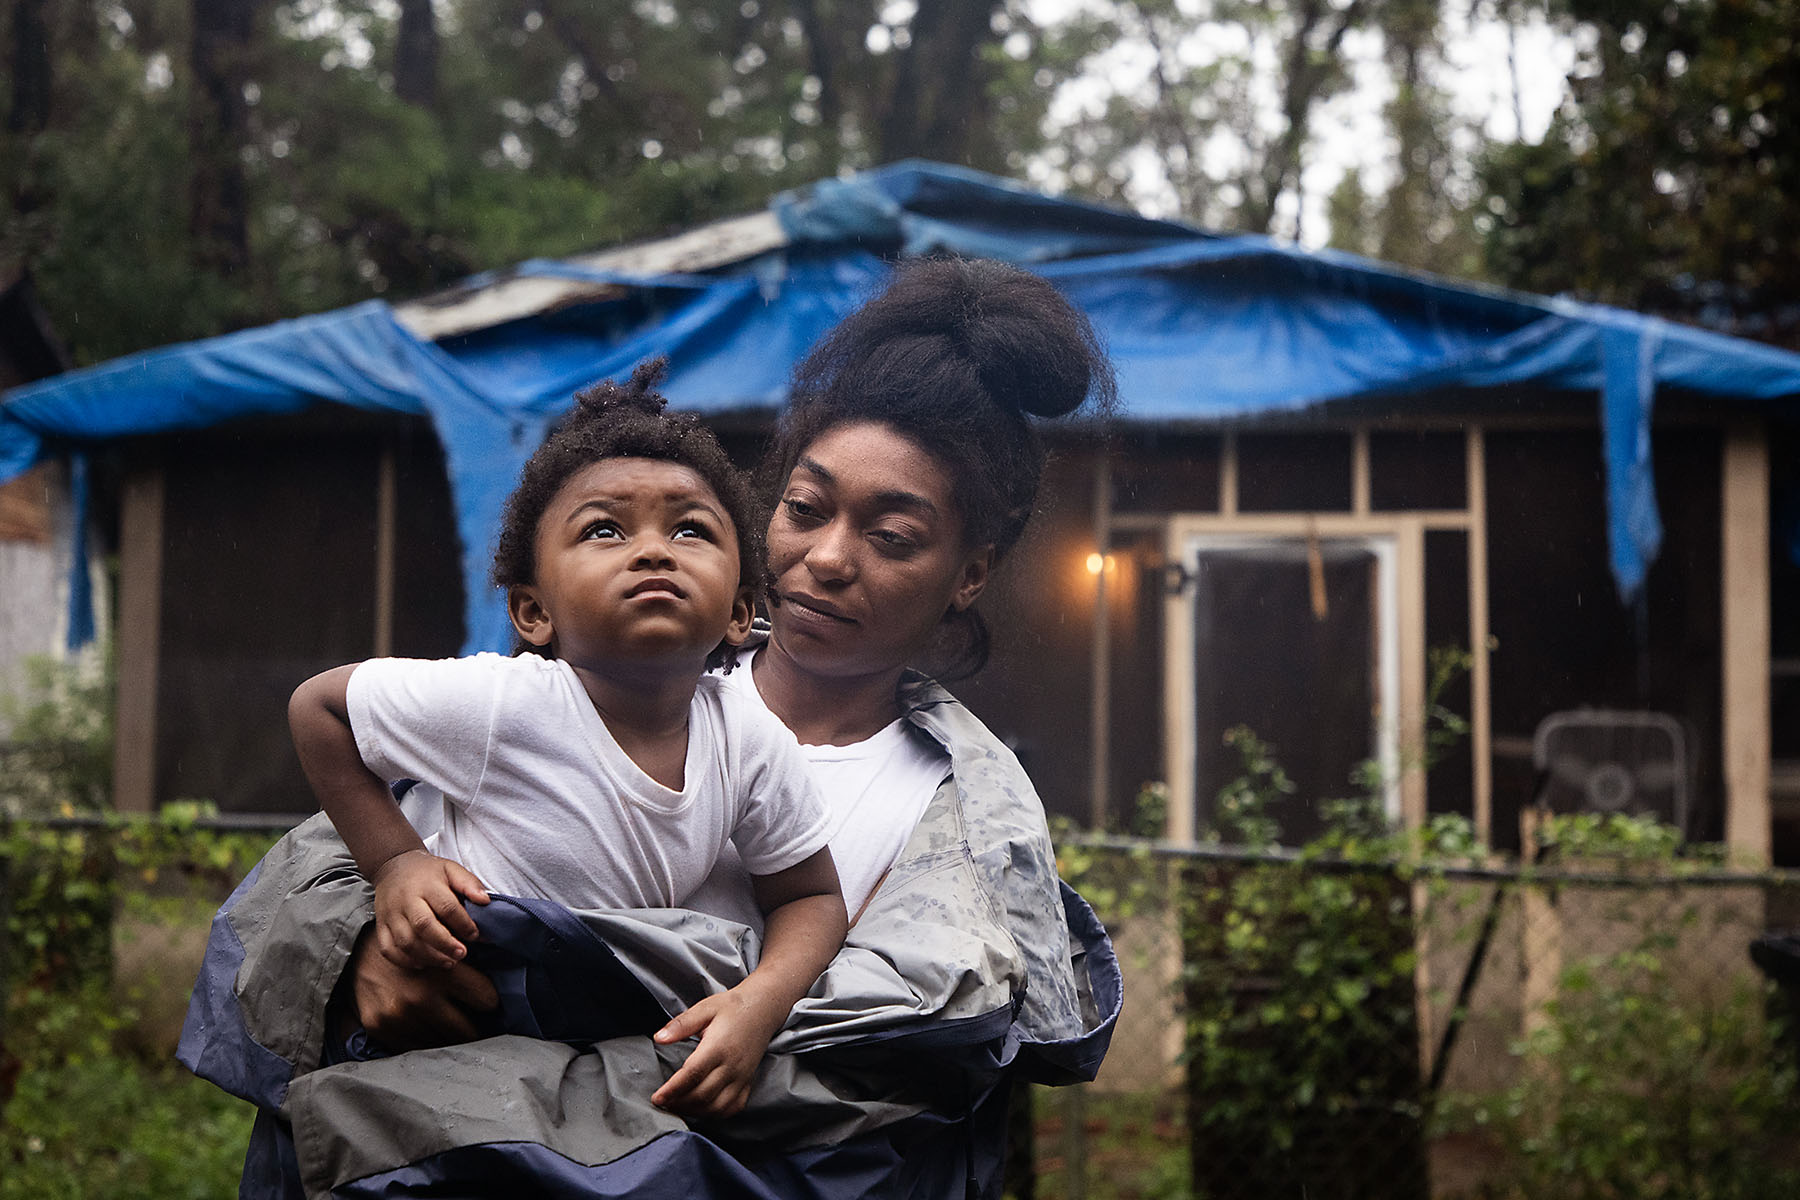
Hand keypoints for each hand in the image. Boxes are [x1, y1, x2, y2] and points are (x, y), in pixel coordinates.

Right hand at [346, 927, 498, 1050]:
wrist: (358, 954)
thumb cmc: (410, 950)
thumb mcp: (441, 947)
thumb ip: (468, 965)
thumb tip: (502, 982)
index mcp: (443, 973)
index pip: (488, 1000)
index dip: (490, 1002)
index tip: (487, 1004)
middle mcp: (422, 998)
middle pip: (468, 1031)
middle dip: (475, 1027)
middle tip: (475, 1025)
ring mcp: (400, 1017)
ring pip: (443, 1043)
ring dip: (449, 1037)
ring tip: (449, 1026)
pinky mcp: (382, 1029)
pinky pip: (416, 1048)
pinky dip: (425, 1042)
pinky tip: (426, 1029)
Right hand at [371, 849, 489, 969]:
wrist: (393, 866)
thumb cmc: (428, 872)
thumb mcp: (451, 869)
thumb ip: (469, 883)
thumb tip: (485, 901)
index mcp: (427, 885)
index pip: (447, 907)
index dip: (463, 924)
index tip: (475, 935)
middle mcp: (406, 900)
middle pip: (424, 926)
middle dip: (445, 944)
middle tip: (462, 954)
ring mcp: (391, 914)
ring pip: (406, 942)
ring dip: (428, 956)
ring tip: (448, 962)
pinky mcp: (380, 926)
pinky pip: (388, 949)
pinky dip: (405, 961)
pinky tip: (423, 963)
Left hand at [649, 986, 787, 1118]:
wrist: (764, 1008)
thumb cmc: (732, 1007)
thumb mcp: (704, 1008)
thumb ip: (681, 1024)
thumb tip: (658, 1038)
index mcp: (718, 1047)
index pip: (692, 1075)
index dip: (672, 1090)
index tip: (657, 1098)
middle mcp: (732, 1066)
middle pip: (703, 1095)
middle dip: (679, 1103)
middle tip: (662, 1103)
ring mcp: (742, 1077)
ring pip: (717, 1107)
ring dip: (694, 1111)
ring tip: (677, 1106)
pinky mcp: (748, 1083)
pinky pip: (732, 1108)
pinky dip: (715, 1114)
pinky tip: (701, 1108)